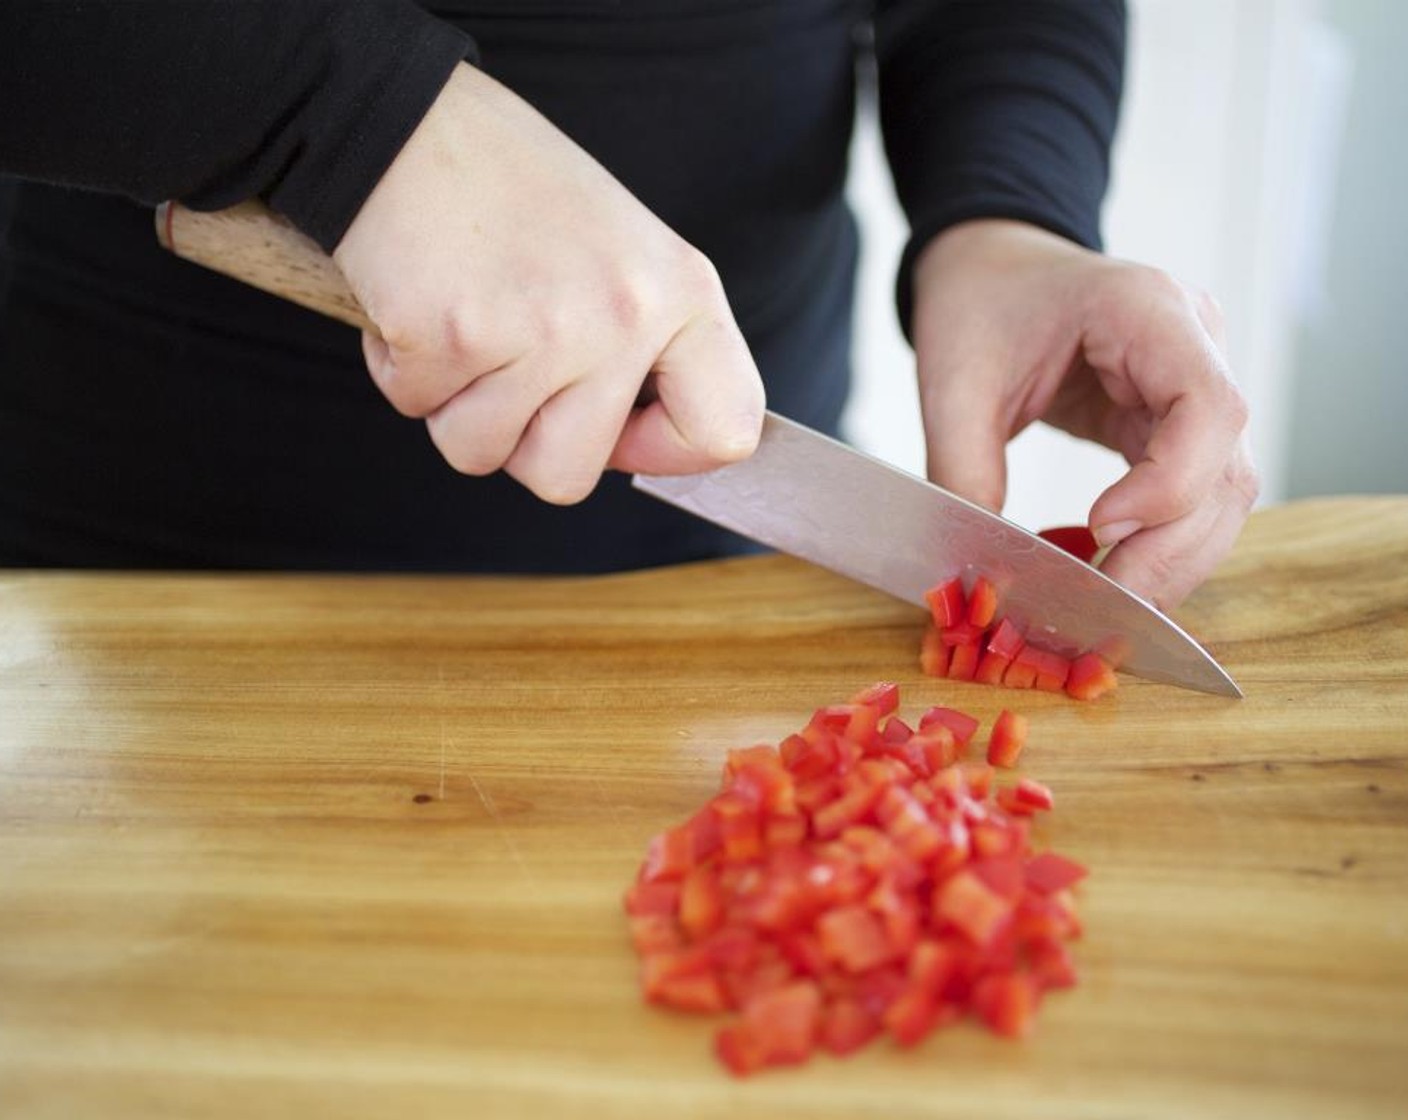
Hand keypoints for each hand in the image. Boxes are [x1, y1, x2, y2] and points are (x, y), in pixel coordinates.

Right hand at [332, 63, 764, 503]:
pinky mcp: (455, 334)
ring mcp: (543, 330)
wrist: (406, 120)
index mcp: (682, 293)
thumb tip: (638, 448)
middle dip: (519, 442)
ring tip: (462, 320)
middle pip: (568, 477)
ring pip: (481, 453)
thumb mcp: (623, 254)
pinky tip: (418, 301)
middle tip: (504, 365)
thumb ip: (645, 348)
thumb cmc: (511, 190)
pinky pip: (416, 407)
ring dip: (453, 404)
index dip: (666, 450)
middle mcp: (624, 316)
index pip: (724, 431)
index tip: (621, 426)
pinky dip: (401, 367)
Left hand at [910, 219, 1258, 609]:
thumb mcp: (953, 379)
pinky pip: (1192, 498)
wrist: (993, 269)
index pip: (1209, 407)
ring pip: (1222, 496)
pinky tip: (1112, 579)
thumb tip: (981, 567)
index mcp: (1149, 310)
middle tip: (1100, 607)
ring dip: (1171, 562)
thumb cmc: (979, 303)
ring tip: (1104, 606)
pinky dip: (1159, 547)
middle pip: (1228, 469)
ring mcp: (1196, 387)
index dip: (1170, 484)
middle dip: (1169, 551)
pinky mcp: (1176, 424)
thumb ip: (962, 467)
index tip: (1099, 527)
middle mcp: (1196, 347)